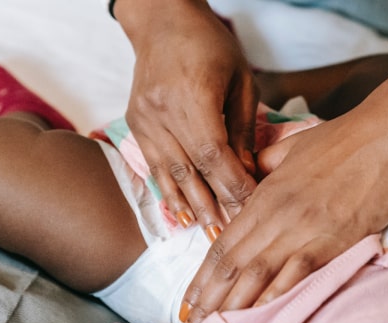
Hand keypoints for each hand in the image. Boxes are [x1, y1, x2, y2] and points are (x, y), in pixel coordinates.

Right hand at [117, 0, 258, 233]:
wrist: (161, 21)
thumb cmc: (210, 46)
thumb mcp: (241, 82)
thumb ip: (243, 131)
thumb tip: (248, 175)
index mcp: (192, 96)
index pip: (215, 156)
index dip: (233, 187)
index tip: (252, 209)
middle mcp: (162, 111)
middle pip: (191, 171)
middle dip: (214, 207)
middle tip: (232, 237)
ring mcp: (143, 119)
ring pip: (170, 174)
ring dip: (191, 208)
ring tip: (208, 237)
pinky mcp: (135, 124)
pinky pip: (153, 166)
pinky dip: (169, 193)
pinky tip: (182, 216)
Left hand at [177, 43, 387, 322]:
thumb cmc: (345, 139)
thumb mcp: (292, 148)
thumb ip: (264, 166)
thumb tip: (248, 176)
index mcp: (264, 194)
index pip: (222, 244)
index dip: (201, 277)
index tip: (187, 302)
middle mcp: (275, 215)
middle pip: (230, 265)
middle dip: (207, 300)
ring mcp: (301, 229)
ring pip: (254, 274)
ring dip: (230, 306)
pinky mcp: (330, 240)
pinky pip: (294, 274)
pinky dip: (273, 298)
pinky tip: (257, 319)